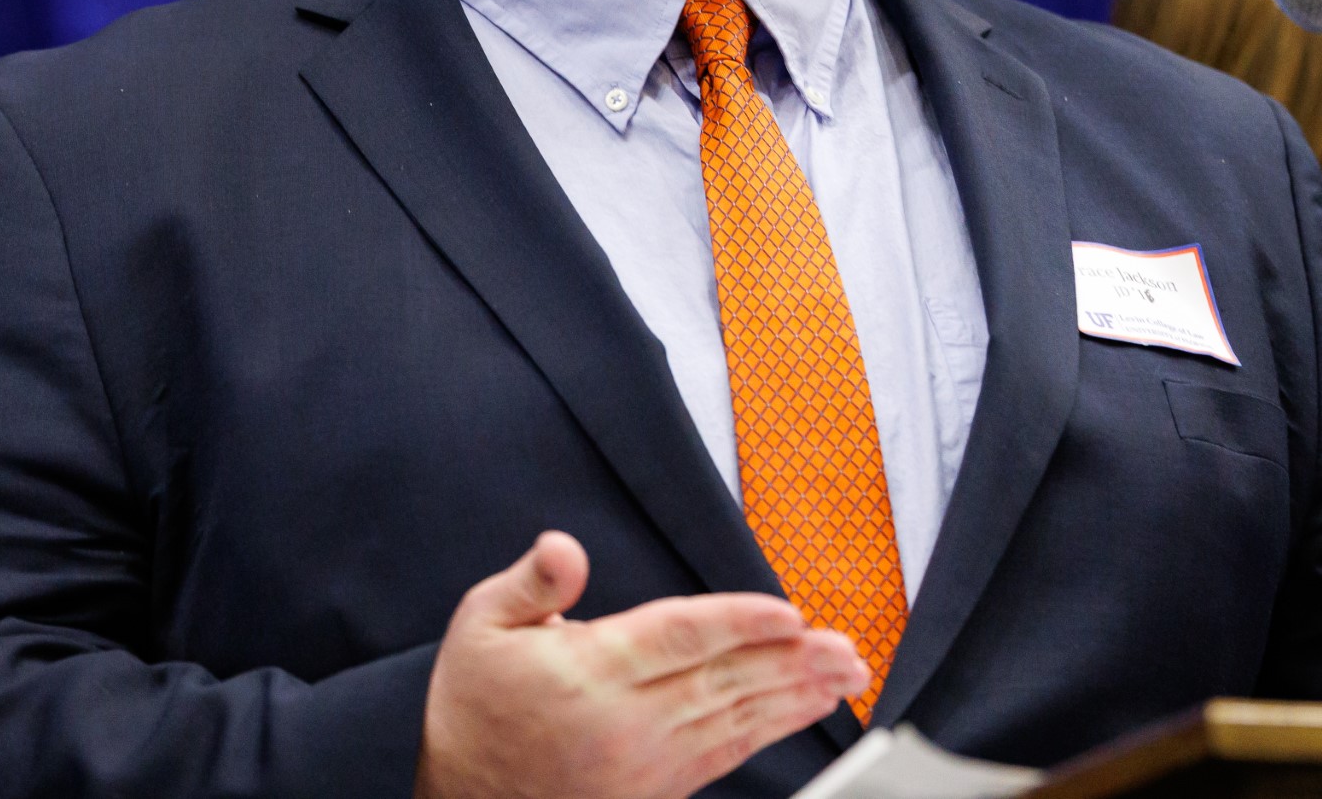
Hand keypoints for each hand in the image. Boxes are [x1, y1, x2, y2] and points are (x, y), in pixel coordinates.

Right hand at [416, 531, 865, 798]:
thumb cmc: (474, 704)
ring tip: (844, 675)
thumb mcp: (481, 625)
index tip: (789, 613)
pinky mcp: (653, 791)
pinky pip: (723, 756)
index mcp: (587, 673)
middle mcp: (624, 722)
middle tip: (846, 648)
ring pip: (733, 721)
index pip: (677, 639)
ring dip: (793, 697)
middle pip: (722, 682)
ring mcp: (643, 764)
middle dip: (791, 663)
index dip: (738, 623)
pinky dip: (767, 732)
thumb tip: (564, 547)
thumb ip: (532, 583)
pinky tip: (800, 712)